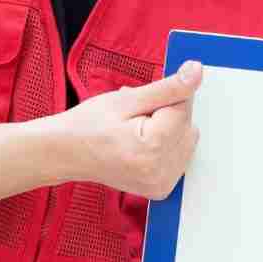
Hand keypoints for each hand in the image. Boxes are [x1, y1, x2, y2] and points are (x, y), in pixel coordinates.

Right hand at [56, 61, 203, 199]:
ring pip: (187, 142)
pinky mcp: (160, 189)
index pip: (184, 109)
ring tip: (136, 133)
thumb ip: (168, 87)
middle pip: (189, 127)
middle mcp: (160, 172)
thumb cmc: (88, 125)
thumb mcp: (127, 99)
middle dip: (168, 116)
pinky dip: (166, 147)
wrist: (65, 153)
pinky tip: (141, 146)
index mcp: (153, 148)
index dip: (164, 98)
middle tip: (135, 119)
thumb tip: (197, 72)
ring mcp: (161, 184)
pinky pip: (179, 158)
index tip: (142, 103)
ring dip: (168, 132)